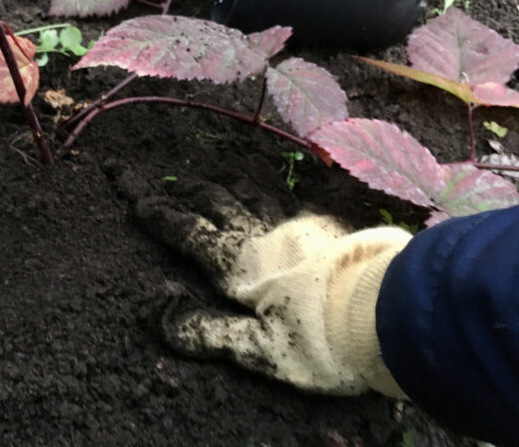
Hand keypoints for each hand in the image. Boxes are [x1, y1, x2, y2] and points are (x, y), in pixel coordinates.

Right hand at [135, 176, 410, 396]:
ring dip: (224, 180)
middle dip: (187, 190)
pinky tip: (267, 185)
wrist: (385, 312)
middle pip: (215, 201)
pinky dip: (264, 185)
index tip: (135, 194)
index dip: (158, 212)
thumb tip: (158, 313)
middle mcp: (258, 235)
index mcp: (236, 265)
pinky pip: (283, 195)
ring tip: (212, 172)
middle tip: (171, 183)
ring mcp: (292, 225)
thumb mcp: (257, 349)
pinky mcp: (321, 224)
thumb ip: (207, 331)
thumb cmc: (318, 337)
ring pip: (248, 190)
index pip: (186, 230)